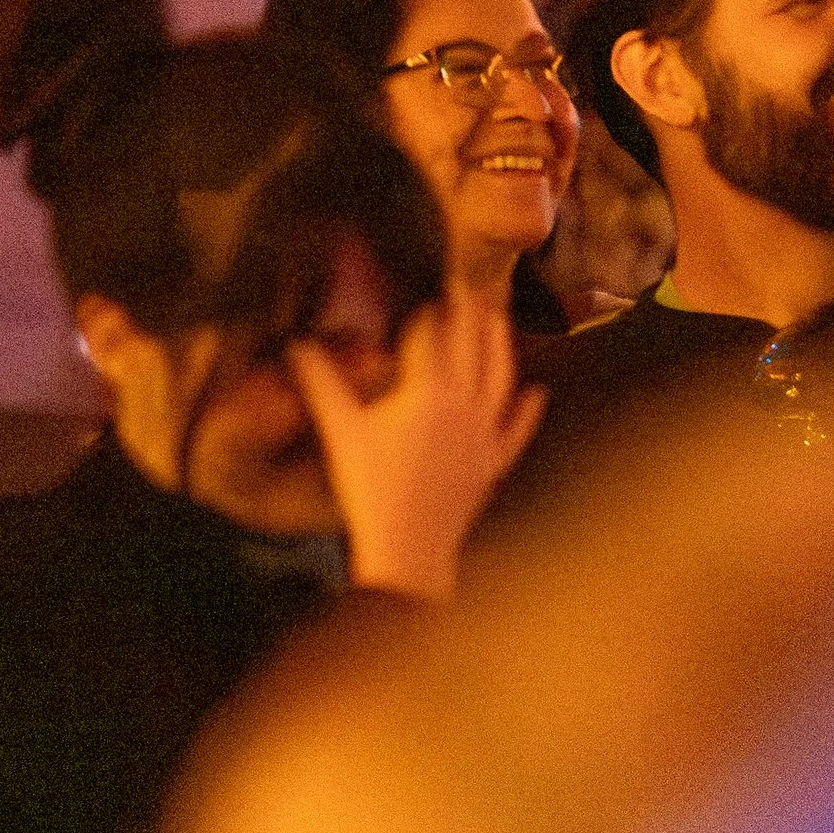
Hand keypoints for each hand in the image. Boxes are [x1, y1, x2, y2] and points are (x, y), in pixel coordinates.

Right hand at [286, 290, 545, 598]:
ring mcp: (484, 433)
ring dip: (499, 343)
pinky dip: (528, 411)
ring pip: (500, 377)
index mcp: (427, 390)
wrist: (408, 548)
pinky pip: (516, 431)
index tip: (428, 284)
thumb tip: (296, 344)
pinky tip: (537, 393)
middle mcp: (464, 404)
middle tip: (465, 285)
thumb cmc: (370, 489)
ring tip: (497, 317)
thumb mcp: (340, 432)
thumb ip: (321, 383)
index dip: (428, 309)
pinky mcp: (493, 463)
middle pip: (470, 346)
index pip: (430, 336)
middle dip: (468, 312)